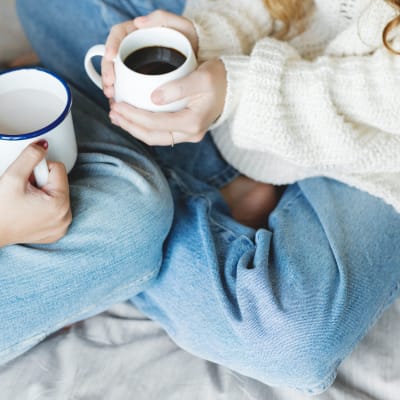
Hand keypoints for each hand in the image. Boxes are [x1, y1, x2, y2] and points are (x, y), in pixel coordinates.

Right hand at [0, 143, 71, 246]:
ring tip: (25, 203)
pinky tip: (29, 212)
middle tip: (23, 193)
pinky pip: (56, 211)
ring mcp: (62, 226)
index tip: (26, 181)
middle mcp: (66, 217)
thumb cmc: (0, 208)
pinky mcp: (57, 232)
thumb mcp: (13, 176)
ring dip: (42, 195)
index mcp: (60, 203)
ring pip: (57, 195)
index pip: (58, 168)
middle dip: (41, 183)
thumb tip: (44, 145)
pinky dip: (44, 208)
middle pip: (58, 183)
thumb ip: (30, 156)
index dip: (38, 170)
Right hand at [102, 10, 197, 98]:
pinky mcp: (140, 81)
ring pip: (117, 76)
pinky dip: (121, 98)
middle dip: (108, 71)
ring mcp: (136, 66)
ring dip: (111, 87)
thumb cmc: (191, 42)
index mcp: (139, 34)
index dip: (111, 44)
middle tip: (110, 85)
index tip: (110, 56)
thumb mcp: (182, 27)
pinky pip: (126, 89)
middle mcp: (134, 49)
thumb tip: (138, 22)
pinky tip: (121, 107)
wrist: (200, 62)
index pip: (119, 34)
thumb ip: (163, 18)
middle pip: (113, 58)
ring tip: (113, 98)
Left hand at [109, 59, 226, 144]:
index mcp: (193, 122)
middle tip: (113, 113)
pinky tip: (133, 118)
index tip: (117, 105)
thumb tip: (152, 97)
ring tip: (117, 117)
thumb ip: (178, 88)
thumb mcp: (201, 78)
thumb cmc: (219, 79)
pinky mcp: (186, 130)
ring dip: (135, 129)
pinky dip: (144, 127)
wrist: (234, 87)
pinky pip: (161, 133)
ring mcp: (188, 134)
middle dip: (130, 126)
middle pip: (152, 136)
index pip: (156, 123)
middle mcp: (190, 133)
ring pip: (155, 137)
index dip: (133, 116)